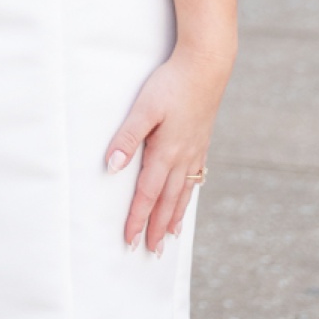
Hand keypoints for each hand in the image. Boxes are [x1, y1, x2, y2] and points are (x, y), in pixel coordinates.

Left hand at [106, 45, 230, 253]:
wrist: (207, 66)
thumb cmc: (171, 84)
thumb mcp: (144, 108)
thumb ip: (127, 137)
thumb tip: (111, 167)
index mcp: (166, 153)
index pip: (147, 195)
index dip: (137, 219)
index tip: (129, 241)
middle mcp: (182, 158)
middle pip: (167, 202)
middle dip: (156, 228)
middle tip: (151, 252)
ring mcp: (195, 151)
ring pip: (183, 193)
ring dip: (174, 217)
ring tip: (169, 237)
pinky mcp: (201, 142)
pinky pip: (194, 178)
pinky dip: (187, 196)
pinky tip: (186, 200)